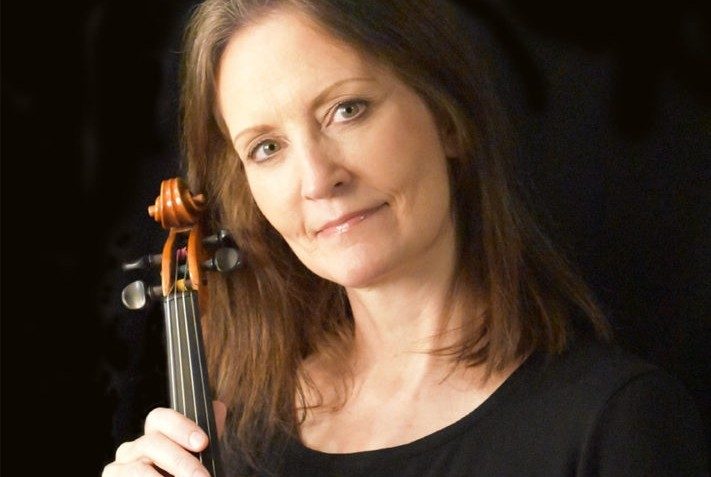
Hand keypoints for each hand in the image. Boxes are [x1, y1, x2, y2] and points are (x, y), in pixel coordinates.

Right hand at [102, 401, 226, 476]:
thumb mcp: (195, 460)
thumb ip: (204, 438)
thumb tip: (219, 407)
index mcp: (152, 436)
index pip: (160, 418)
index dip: (181, 427)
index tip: (203, 443)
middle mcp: (132, 449)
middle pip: (153, 443)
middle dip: (182, 462)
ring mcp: (118, 468)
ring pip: (140, 468)